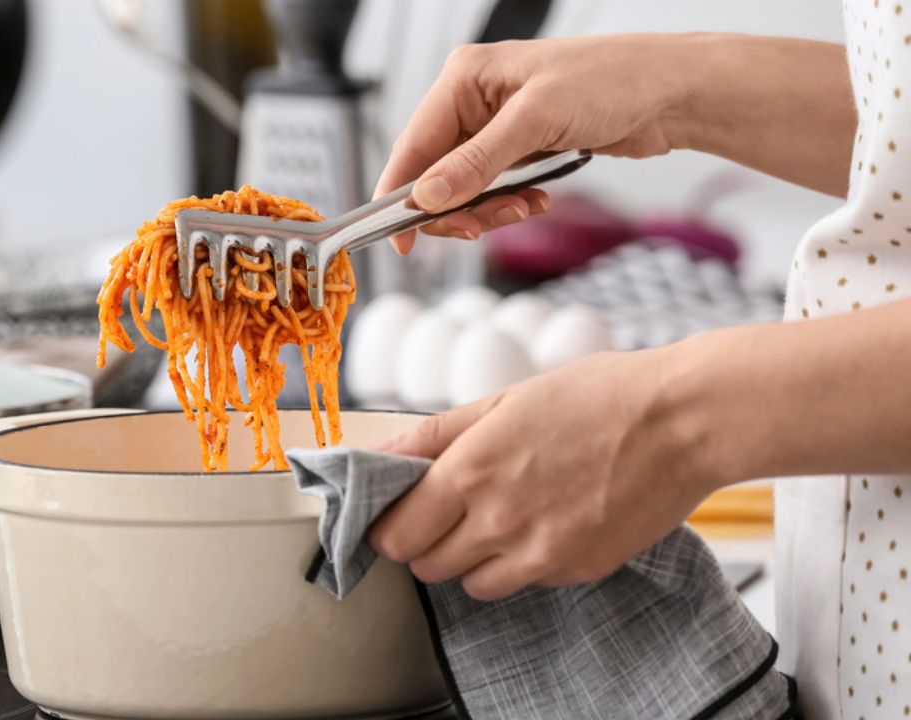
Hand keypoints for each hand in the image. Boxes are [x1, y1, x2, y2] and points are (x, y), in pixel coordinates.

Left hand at [367, 349, 726, 599]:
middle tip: (448, 514)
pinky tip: (544, 523)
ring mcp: (540, 552)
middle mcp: (499, 521)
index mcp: (471, 472)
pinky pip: (526, 582)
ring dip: (472, 561)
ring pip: (474, 585)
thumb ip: (433, 434)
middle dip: (428, 543)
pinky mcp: (577, 569)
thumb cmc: (597, 397)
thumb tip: (378, 454)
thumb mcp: (503, 400)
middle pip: (428, 566)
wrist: (683, 421)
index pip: (398, 534)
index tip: (399, 515)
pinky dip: (523, 562)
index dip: (391, 526)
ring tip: (497, 520)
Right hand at [376, 34, 698, 252]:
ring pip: (464, 189)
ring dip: (488, 210)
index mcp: (465, 78)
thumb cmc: (611, 81)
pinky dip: (508, 205)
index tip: (399, 239)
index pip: (413, 145)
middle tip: (480, 227)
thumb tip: (427, 196)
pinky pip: (493, 190)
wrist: (671, 92)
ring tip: (524, 209)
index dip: (401, 195)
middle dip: (457, 207)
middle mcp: (474, 100)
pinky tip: (537, 200)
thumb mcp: (535, 122)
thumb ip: (476, 162)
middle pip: (435, 174)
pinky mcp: (520, 147)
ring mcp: (497, 126)